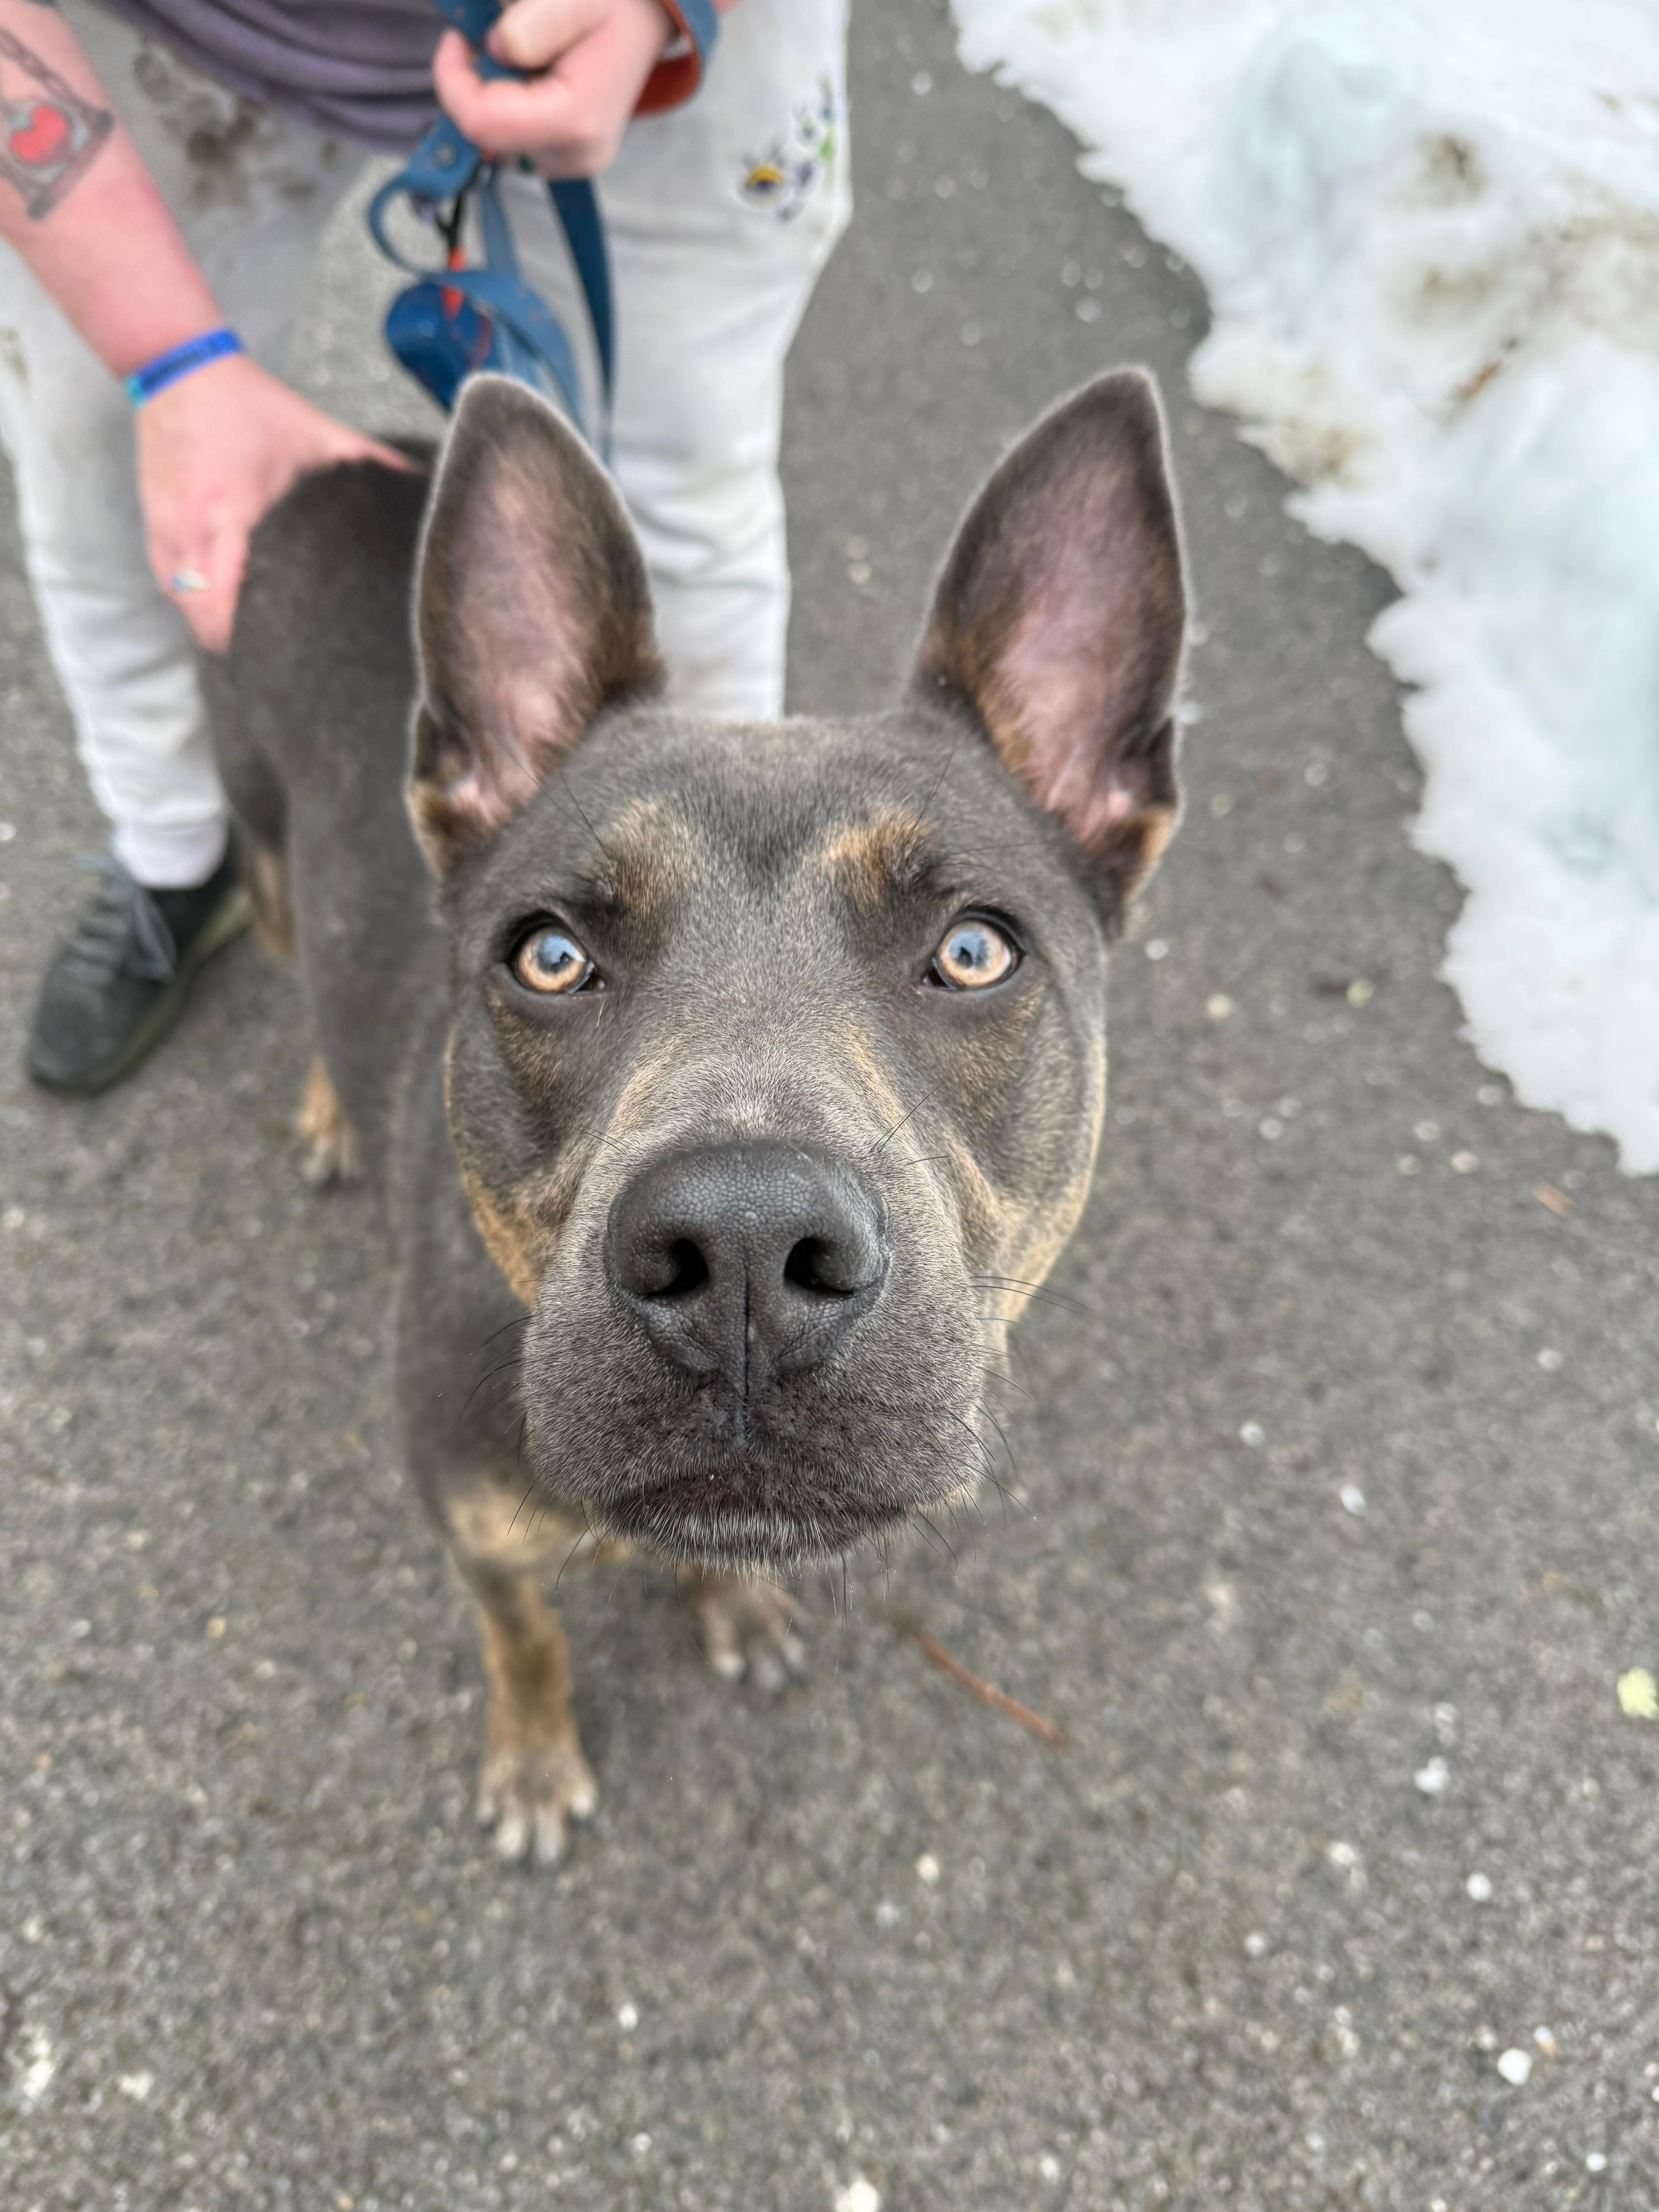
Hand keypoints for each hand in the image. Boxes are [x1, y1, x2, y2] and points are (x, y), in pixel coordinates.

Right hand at [136, 353, 407, 652]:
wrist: (177, 366)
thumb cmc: (247, 402)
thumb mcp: (312, 430)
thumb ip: (367, 459)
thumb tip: (420, 476)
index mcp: (229, 513)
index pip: (223, 595)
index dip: (243, 632)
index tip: (275, 653)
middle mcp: (190, 528)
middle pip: (197, 610)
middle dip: (228, 639)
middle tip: (268, 659)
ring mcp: (166, 526)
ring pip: (178, 599)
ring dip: (205, 622)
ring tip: (243, 645)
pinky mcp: (153, 520)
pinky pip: (165, 578)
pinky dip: (186, 597)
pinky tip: (211, 611)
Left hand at [432, 0, 673, 178]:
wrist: (643, 20)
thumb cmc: (614, 4)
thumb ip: (534, 25)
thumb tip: (496, 48)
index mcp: (574, 121)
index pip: (480, 123)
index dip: (453, 78)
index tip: (460, 36)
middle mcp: (574, 156)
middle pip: (485, 137)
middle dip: (474, 86)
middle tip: (493, 40)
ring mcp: (570, 164)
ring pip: (494, 142)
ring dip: (488, 96)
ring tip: (520, 58)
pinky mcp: (565, 160)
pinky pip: (511, 141)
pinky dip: (505, 107)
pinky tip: (528, 79)